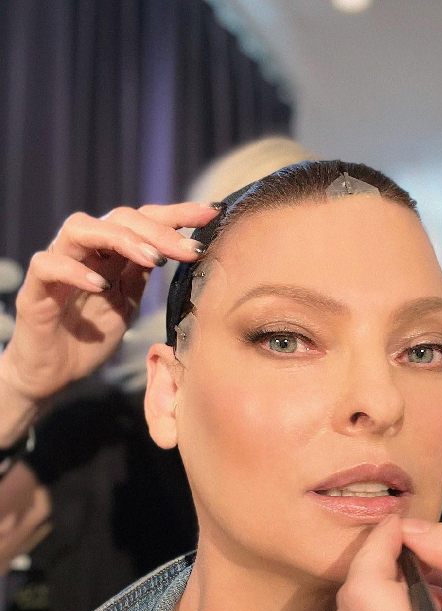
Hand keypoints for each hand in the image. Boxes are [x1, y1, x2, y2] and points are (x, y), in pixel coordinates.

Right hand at [0, 202, 220, 402]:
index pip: (144, 220)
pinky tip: (102, 285)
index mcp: (110, 253)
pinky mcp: (34, 290)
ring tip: (153, 260)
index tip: (212, 213)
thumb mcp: (127, 303)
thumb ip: (145, 276)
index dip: (178, 214)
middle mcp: (84, 251)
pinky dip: (75, 270)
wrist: (54, 373)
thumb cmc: (90, 336)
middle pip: (119, 218)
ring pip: (81, 228)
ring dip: (122, 239)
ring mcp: (57, 265)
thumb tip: (186, 255)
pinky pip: (49, 265)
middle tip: (190, 251)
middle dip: (159, 230)